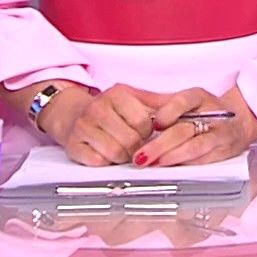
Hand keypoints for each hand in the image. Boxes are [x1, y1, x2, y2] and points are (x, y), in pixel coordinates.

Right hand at [45, 83, 161, 165]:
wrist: (72, 114)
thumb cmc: (108, 109)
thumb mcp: (134, 99)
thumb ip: (159, 102)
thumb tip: (183, 104)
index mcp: (117, 94)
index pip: (144, 122)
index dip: (148, 133)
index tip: (144, 132)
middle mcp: (98, 108)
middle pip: (130, 140)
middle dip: (137, 147)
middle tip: (134, 145)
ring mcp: (83, 126)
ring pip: (115, 152)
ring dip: (123, 157)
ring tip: (122, 149)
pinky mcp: (73, 145)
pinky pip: (97, 161)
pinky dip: (106, 162)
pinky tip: (106, 154)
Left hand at [133, 85, 256, 166]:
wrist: (241, 120)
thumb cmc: (206, 110)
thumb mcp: (185, 100)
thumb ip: (160, 102)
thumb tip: (131, 99)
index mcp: (200, 97)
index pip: (184, 101)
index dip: (168, 112)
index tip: (153, 124)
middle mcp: (212, 114)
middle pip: (185, 129)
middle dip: (160, 145)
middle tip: (140, 156)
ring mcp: (220, 134)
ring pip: (195, 147)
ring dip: (171, 157)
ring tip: (152, 164)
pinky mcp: (224, 151)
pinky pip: (203, 160)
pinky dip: (185, 165)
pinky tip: (170, 168)